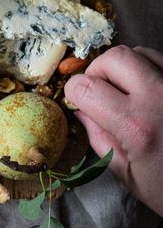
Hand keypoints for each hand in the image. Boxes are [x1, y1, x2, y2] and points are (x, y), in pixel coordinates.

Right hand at [64, 45, 162, 215]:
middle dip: (98, 71)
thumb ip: (100, 139)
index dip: (75, 92)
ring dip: (124, 66)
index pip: (87, 87)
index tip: (78, 100)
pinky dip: (148, 67)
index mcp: (136, 126)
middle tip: (99, 90)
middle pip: (114, 58)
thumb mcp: (129, 176)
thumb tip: (82, 111)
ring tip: (126, 88)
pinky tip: (148, 89)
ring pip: (139, 51)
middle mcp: (158, 97)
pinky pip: (162, 59)